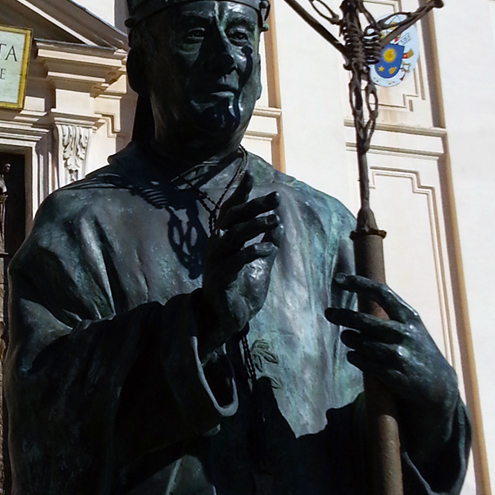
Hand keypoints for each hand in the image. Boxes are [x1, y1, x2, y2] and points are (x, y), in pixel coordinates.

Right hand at [198, 171, 281, 355]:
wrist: (228, 319)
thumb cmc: (241, 290)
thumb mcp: (260, 264)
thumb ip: (267, 244)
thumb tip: (279, 224)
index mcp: (224, 239)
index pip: (231, 211)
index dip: (240, 193)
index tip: (250, 174)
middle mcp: (216, 245)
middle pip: (233, 218)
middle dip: (254, 206)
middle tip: (276, 198)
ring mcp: (215, 261)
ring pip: (233, 236)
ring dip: (255, 226)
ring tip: (275, 220)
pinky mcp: (219, 277)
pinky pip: (235, 260)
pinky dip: (252, 252)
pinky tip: (268, 249)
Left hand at [326, 274, 459, 453]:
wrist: (439, 386)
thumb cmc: (418, 351)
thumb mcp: (411, 328)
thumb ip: (390, 314)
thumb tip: (358, 293)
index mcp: (410, 317)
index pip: (381, 292)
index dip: (358, 283)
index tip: (337, 279)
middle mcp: (405, 333)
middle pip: (363, 319)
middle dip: (342, 315)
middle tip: (329, 313)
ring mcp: (401, 355)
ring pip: (360, 342)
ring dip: (349, 338)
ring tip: (346, 337)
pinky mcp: (395, 375)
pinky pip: (364, 362)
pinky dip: (354, 357)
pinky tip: (353, 355)